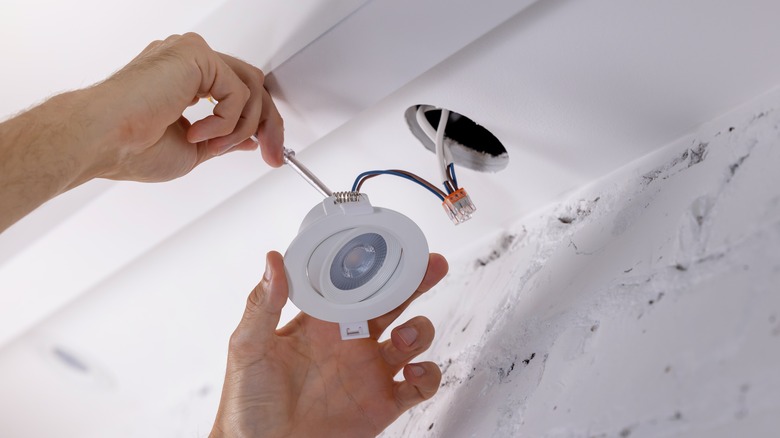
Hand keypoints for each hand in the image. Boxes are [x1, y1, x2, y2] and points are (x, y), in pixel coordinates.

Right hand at [91, 32, 283, 181]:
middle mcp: (189, 64)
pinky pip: (237, 91)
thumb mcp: (193, 150)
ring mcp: (192, 56)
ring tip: (213, 146)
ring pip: (250, 87)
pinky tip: (196, 132)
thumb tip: (249, 139)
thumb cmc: (131, 147)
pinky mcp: (196, 54)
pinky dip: (225, 121)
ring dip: (242, 127)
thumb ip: (223, 138)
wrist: (103, 139)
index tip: (269, 150)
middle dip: (268, 124)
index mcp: (185, 81)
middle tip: (272, 154)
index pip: (239, 93)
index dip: (259, 123)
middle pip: (252, 85)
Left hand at [211, 251, 448, 437]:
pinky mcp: (382, 403)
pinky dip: (428, 374)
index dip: (376, 265)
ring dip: (418, 331)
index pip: (356, 284)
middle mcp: (350, 342)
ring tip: (402, 338)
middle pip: (394, 303)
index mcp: (322, 323)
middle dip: (415, 282)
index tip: (389, 247)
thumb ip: (262, 304)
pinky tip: (414, 371)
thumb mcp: (248, 348)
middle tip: (430, 266)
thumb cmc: (247, 404)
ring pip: (413, 338)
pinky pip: (420, 385)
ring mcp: (369, 371)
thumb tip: (273, 260)